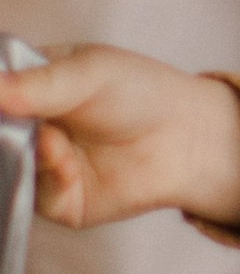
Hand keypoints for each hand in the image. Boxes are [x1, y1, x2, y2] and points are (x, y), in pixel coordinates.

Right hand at [0, 42, 239, 233]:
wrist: (186, 138)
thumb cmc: (141, 93)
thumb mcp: (89, 73)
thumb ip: (38, 84)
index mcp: (27, 86)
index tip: (0, 101)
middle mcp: (26, 126)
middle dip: (2, 132)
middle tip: (12, 126)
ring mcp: (38, 164)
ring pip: (5, 167)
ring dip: (21, 156)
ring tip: (51, 141)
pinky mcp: (57, 199)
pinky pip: (34, 195)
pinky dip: (48, 179)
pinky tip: (67, 163)